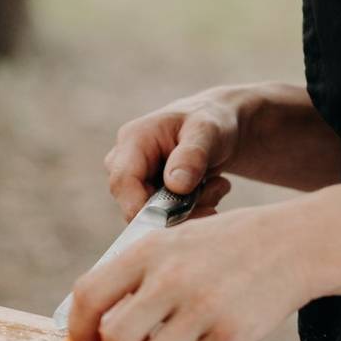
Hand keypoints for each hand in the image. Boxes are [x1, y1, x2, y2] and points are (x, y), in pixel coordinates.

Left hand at [68, 203, 311, 340]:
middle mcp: (170, 277)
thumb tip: (97, 334)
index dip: (79, 331)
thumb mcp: (174, 243)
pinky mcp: (231, 333)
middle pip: (116, 340)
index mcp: (147, 251)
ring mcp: (202, 306)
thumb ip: (135, 279)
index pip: (88, 296)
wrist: (292, 244)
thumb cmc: (225, 249)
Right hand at [105, 86, 254, 220]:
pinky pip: (164, 218)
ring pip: (152, 216)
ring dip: (190, 210)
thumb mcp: (208, 131)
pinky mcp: (147, 196)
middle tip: (215, 191)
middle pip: (134, 204)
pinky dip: (191, 211)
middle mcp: (124, 162)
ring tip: (217, 185)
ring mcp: (134, 181)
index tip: (176, 218)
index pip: (123, 181)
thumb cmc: (209, 122)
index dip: (142, 207)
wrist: (217, 128)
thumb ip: (192, 155)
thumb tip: (176, 185)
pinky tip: (209, 191)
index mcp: (133, 139)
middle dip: (177, 210)